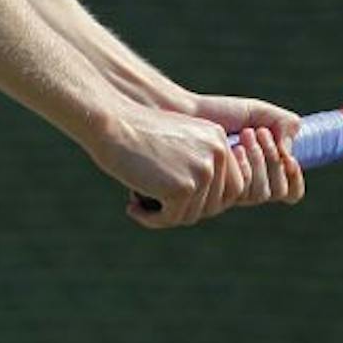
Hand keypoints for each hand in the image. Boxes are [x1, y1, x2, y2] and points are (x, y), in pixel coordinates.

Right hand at [87, 103, 247, 229]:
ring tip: (139, 204)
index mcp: (218, 139)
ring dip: (166, 216)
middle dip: (186, 211)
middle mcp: (217, 153)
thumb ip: (197, 163)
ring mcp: (203, 171)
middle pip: (216, 204)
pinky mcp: (184, 188)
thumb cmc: (134, 132)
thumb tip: (210, 205)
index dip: (205, 201)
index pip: (232, 187)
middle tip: (157, 208)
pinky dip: (151, 219)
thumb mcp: (176, 141)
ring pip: (192, 214)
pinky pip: (171, 218)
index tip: (175, 201)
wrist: (110, 123)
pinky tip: (132, 207)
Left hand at [189, 93, 305, 211]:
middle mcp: (248, 185)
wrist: (186, 114)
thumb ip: (284, 125)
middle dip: (273, 159)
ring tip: (245, 133)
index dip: (295, 180)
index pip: (289, 193)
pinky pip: (242, 192)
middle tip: (258, 132)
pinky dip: (245, 166)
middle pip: (277, 191)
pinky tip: (233, 147)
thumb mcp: (258, 112)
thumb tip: (290, 155)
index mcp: (262, 171)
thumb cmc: (219, 113)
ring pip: (261, 193)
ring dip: (260, 159)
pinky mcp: (215, 192)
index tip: (291, 160)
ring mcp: (231, 191)